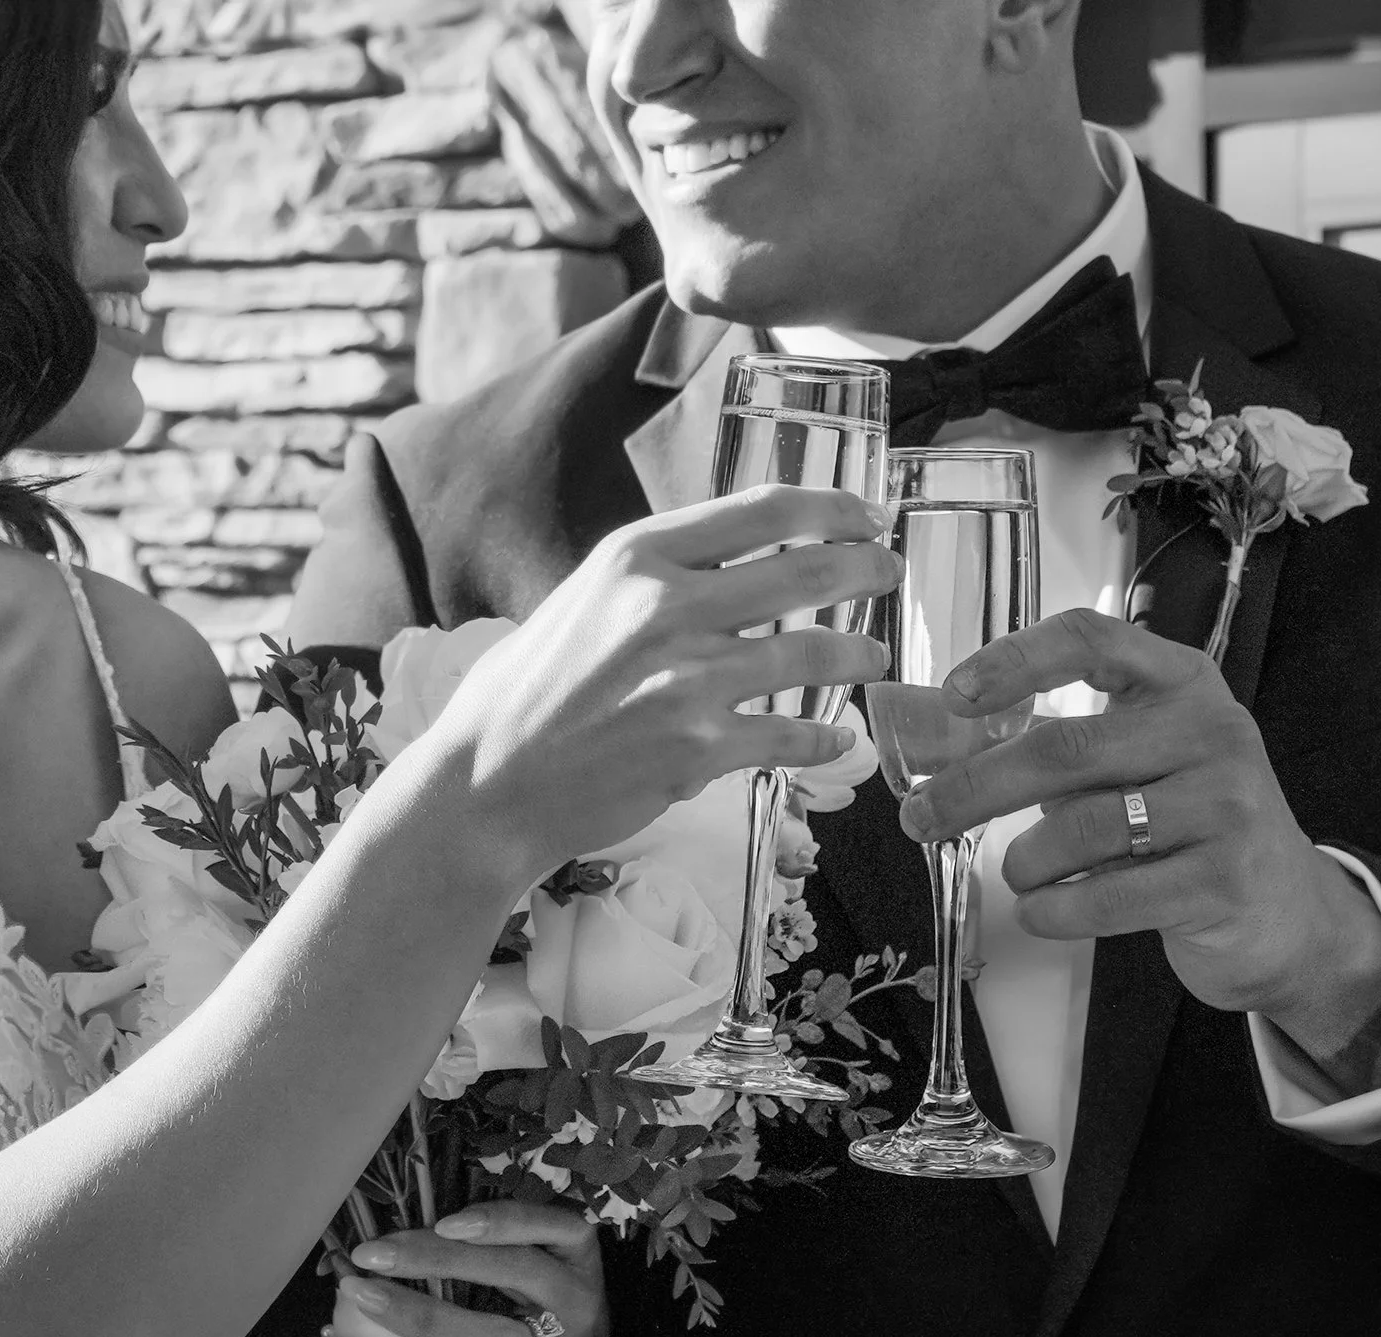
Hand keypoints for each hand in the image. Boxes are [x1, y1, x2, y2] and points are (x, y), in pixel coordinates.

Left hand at [338, 1200, 606, 1336]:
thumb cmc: (543, 1304)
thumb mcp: (536, 1263)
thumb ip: (487, 1250)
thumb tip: (396, 1242)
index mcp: (576, 1256)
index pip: (550, 1225)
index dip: (500, 1222)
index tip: (443, 1223)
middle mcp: (579, 1301)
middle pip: (513, 1272)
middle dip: (436, 1258)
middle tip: (372, 1254)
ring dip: (425, 1319)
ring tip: (369, 1302)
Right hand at [428, 485, 896, 878]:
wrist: (487, 783)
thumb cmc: (525, 693)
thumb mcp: (580, 599)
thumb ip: (651, 577)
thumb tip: (721, 563)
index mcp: (637, 556)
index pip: (763, 510)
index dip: (833, 508)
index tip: (867, 514)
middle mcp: (666, 607)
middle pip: (807, 573)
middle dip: (867, 569)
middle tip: (892, 572)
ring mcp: (686, 681)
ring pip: (812, 656)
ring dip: (858, 655)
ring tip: (875, 656)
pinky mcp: (698, 750)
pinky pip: (789, 737)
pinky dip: (822, 737)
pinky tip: (834, 737)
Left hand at [899, 609, 1380, 1036]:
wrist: (1288, 913)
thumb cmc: (1187, 827)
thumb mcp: (1142, 763)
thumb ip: (1067, 749)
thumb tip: (947, 758)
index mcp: (1183, 683)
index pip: (1093, 640)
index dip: (1015, 659)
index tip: (954, 694)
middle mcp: (1212, 731)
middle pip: (1066, 749)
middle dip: (976, 787)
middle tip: (920, 817)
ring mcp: (1226, 806)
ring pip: (1081, 829)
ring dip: (1024, 861)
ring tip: (1017, 874)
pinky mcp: (1223, 880)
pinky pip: (1106, 896)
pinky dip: (1054, 910)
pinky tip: (1042, 911)